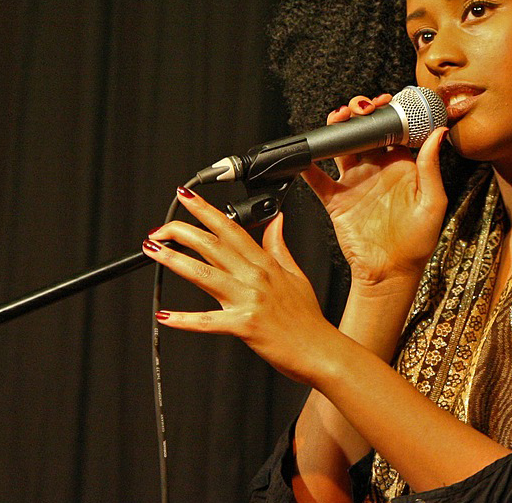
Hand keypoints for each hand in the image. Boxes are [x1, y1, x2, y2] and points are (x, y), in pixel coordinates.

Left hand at [143, 187, 339, 385]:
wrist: (320, 350)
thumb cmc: (307, 319)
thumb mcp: (296, 275)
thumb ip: (279, 247)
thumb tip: (276, 221)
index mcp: (265, 264)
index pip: (231, 229)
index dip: (207, 211)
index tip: (187, 199)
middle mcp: (255, 277)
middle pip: (213, 245)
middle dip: (182, 231)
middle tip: (159, 228)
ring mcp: (249, 300)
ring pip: (205, 274)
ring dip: (175, 261)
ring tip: (154, 251)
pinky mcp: (244, 325)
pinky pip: (208, 321)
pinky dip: (184, 320)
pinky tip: (164, 316)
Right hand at [301, 94, 447, 294]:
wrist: (391, 273)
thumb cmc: (418, 242)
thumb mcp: (432, 202)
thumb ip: (431, 167)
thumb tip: (439, 133)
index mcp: (402, 166)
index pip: (393, 131)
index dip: (388, 113)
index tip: (386, 102)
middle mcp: (377, 170)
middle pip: (364, 132)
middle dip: (360, 113)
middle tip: (360, 107)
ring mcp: (355, 183)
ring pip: (341, 147)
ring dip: (337, 129)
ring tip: (338, 118)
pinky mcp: (337, 199)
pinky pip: (318, 180)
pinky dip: (308, 166)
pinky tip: (306, 155)